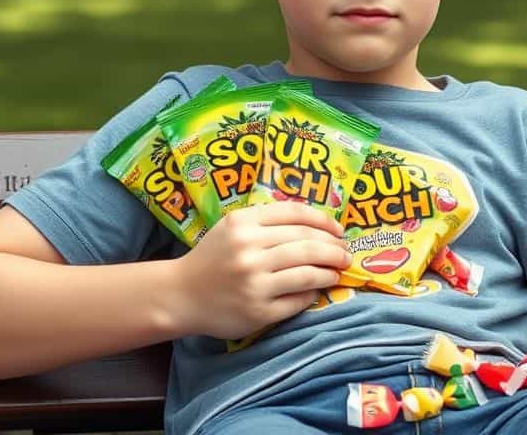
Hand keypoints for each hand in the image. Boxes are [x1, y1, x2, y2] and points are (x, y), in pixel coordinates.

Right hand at [167, 201, 350, 339]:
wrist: (180, 295)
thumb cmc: (212, 258)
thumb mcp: (232, 227)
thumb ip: (267, 220)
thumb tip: (317, 225)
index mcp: (243, 224)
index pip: (296, 215)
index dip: (325, 221)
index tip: (339, 230)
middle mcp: (249, 251)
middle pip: (307, 244)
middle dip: (334, 248)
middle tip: (346, 253)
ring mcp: (254, 283)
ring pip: (308, 272)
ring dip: (330, 271)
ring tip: (338, 271)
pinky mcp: (258, 311)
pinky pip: (298, 300)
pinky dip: (313, 293)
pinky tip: (318, 290)